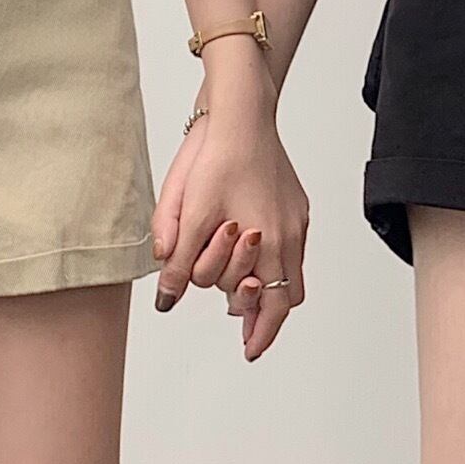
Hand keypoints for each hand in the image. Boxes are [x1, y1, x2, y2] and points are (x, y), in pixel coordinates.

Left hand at [152, 81, 310, 361]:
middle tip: (244, 331)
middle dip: (264, 316)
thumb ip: (178, 263)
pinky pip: (290, 247)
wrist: (240, 111)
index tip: (248, 352)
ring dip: (269, 290)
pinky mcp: (294, 203)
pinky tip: (251, 256)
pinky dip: (272, 262)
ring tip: (243, 295)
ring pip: (291, 273)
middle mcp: (290, 235)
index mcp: (268, 243)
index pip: (272, 307)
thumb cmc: (214, 157)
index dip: (260, 334)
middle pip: (287, 296)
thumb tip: (168, 300)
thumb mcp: (186, 214)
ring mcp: (296, 218)